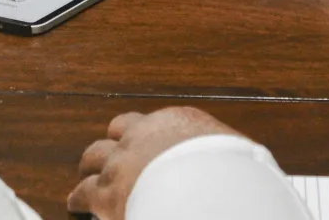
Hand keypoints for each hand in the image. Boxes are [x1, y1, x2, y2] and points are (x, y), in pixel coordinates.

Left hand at [67, 107, 238, 219]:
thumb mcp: (239, 156)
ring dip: (91, 166)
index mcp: (177, 122)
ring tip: (86, 177)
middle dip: (113, 144)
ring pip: (94, 155)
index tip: (145, 146)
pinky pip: (82, 192)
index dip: (145, 136)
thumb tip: (252, 167)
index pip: (155, 123)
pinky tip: (76, 204)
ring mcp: (121, 160)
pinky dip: (79, 199)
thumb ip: (232, 157)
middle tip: (108, 157)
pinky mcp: (105, 192)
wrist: (203, 192)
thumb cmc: (227, 175)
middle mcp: (144, 134)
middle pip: (118, 130)